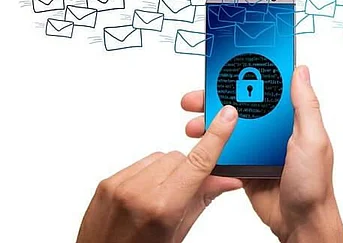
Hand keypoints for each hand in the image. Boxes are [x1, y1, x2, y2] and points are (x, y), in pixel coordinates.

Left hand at [76, 106, 241, 242]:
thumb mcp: (179, 233)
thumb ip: (203, 199)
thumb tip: (228, 180)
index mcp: (163, 208)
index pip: (198, 163)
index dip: (216, 137)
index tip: (227, 117)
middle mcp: (139, 192)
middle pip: (179, 157)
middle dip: (188, 170)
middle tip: (184, 193)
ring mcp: (119, 185)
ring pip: (160, 157)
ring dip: (168, 171)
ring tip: (160, 197)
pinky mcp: (107, 182)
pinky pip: (140, 163)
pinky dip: (149, 173)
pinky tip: (145, 194)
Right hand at [181, 66, 342, 242]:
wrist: (300, 223)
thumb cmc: (314, 185)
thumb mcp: (312, 140)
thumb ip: (305, 106)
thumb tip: (300, 72)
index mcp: (291, 120)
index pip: (265, 91)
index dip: (245, 78)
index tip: (226, 70)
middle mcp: (273, 132)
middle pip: (241, 108)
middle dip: (217, 102)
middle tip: (198, 99)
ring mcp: (258, 149)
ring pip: (229, 129)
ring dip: (210, 124)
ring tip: (194, 125)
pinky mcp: (246, 166)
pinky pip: (225, 153)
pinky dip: (212, 147)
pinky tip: (201, 144)